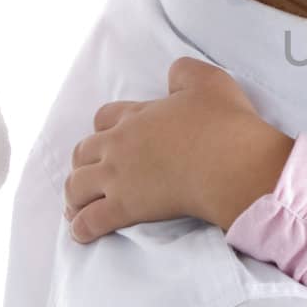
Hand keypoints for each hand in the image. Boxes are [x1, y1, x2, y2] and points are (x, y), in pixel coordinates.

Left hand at [63, 57, 294, 241]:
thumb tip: (172, 75)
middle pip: (83, 152)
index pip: (105, 118)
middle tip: (91, 174)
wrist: (231, 164)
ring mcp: (118, 178)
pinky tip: (81, 233)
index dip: (105, 128)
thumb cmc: (224, 123)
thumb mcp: (209, 81)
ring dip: (74, 196)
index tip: (110, 137)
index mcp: (136, 116)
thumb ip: (185, 73)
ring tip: (77, 206)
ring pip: (77, 186)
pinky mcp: (125, 208)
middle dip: (83, 163)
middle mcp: (119, 145)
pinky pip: (91, 220)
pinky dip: (82, 227)